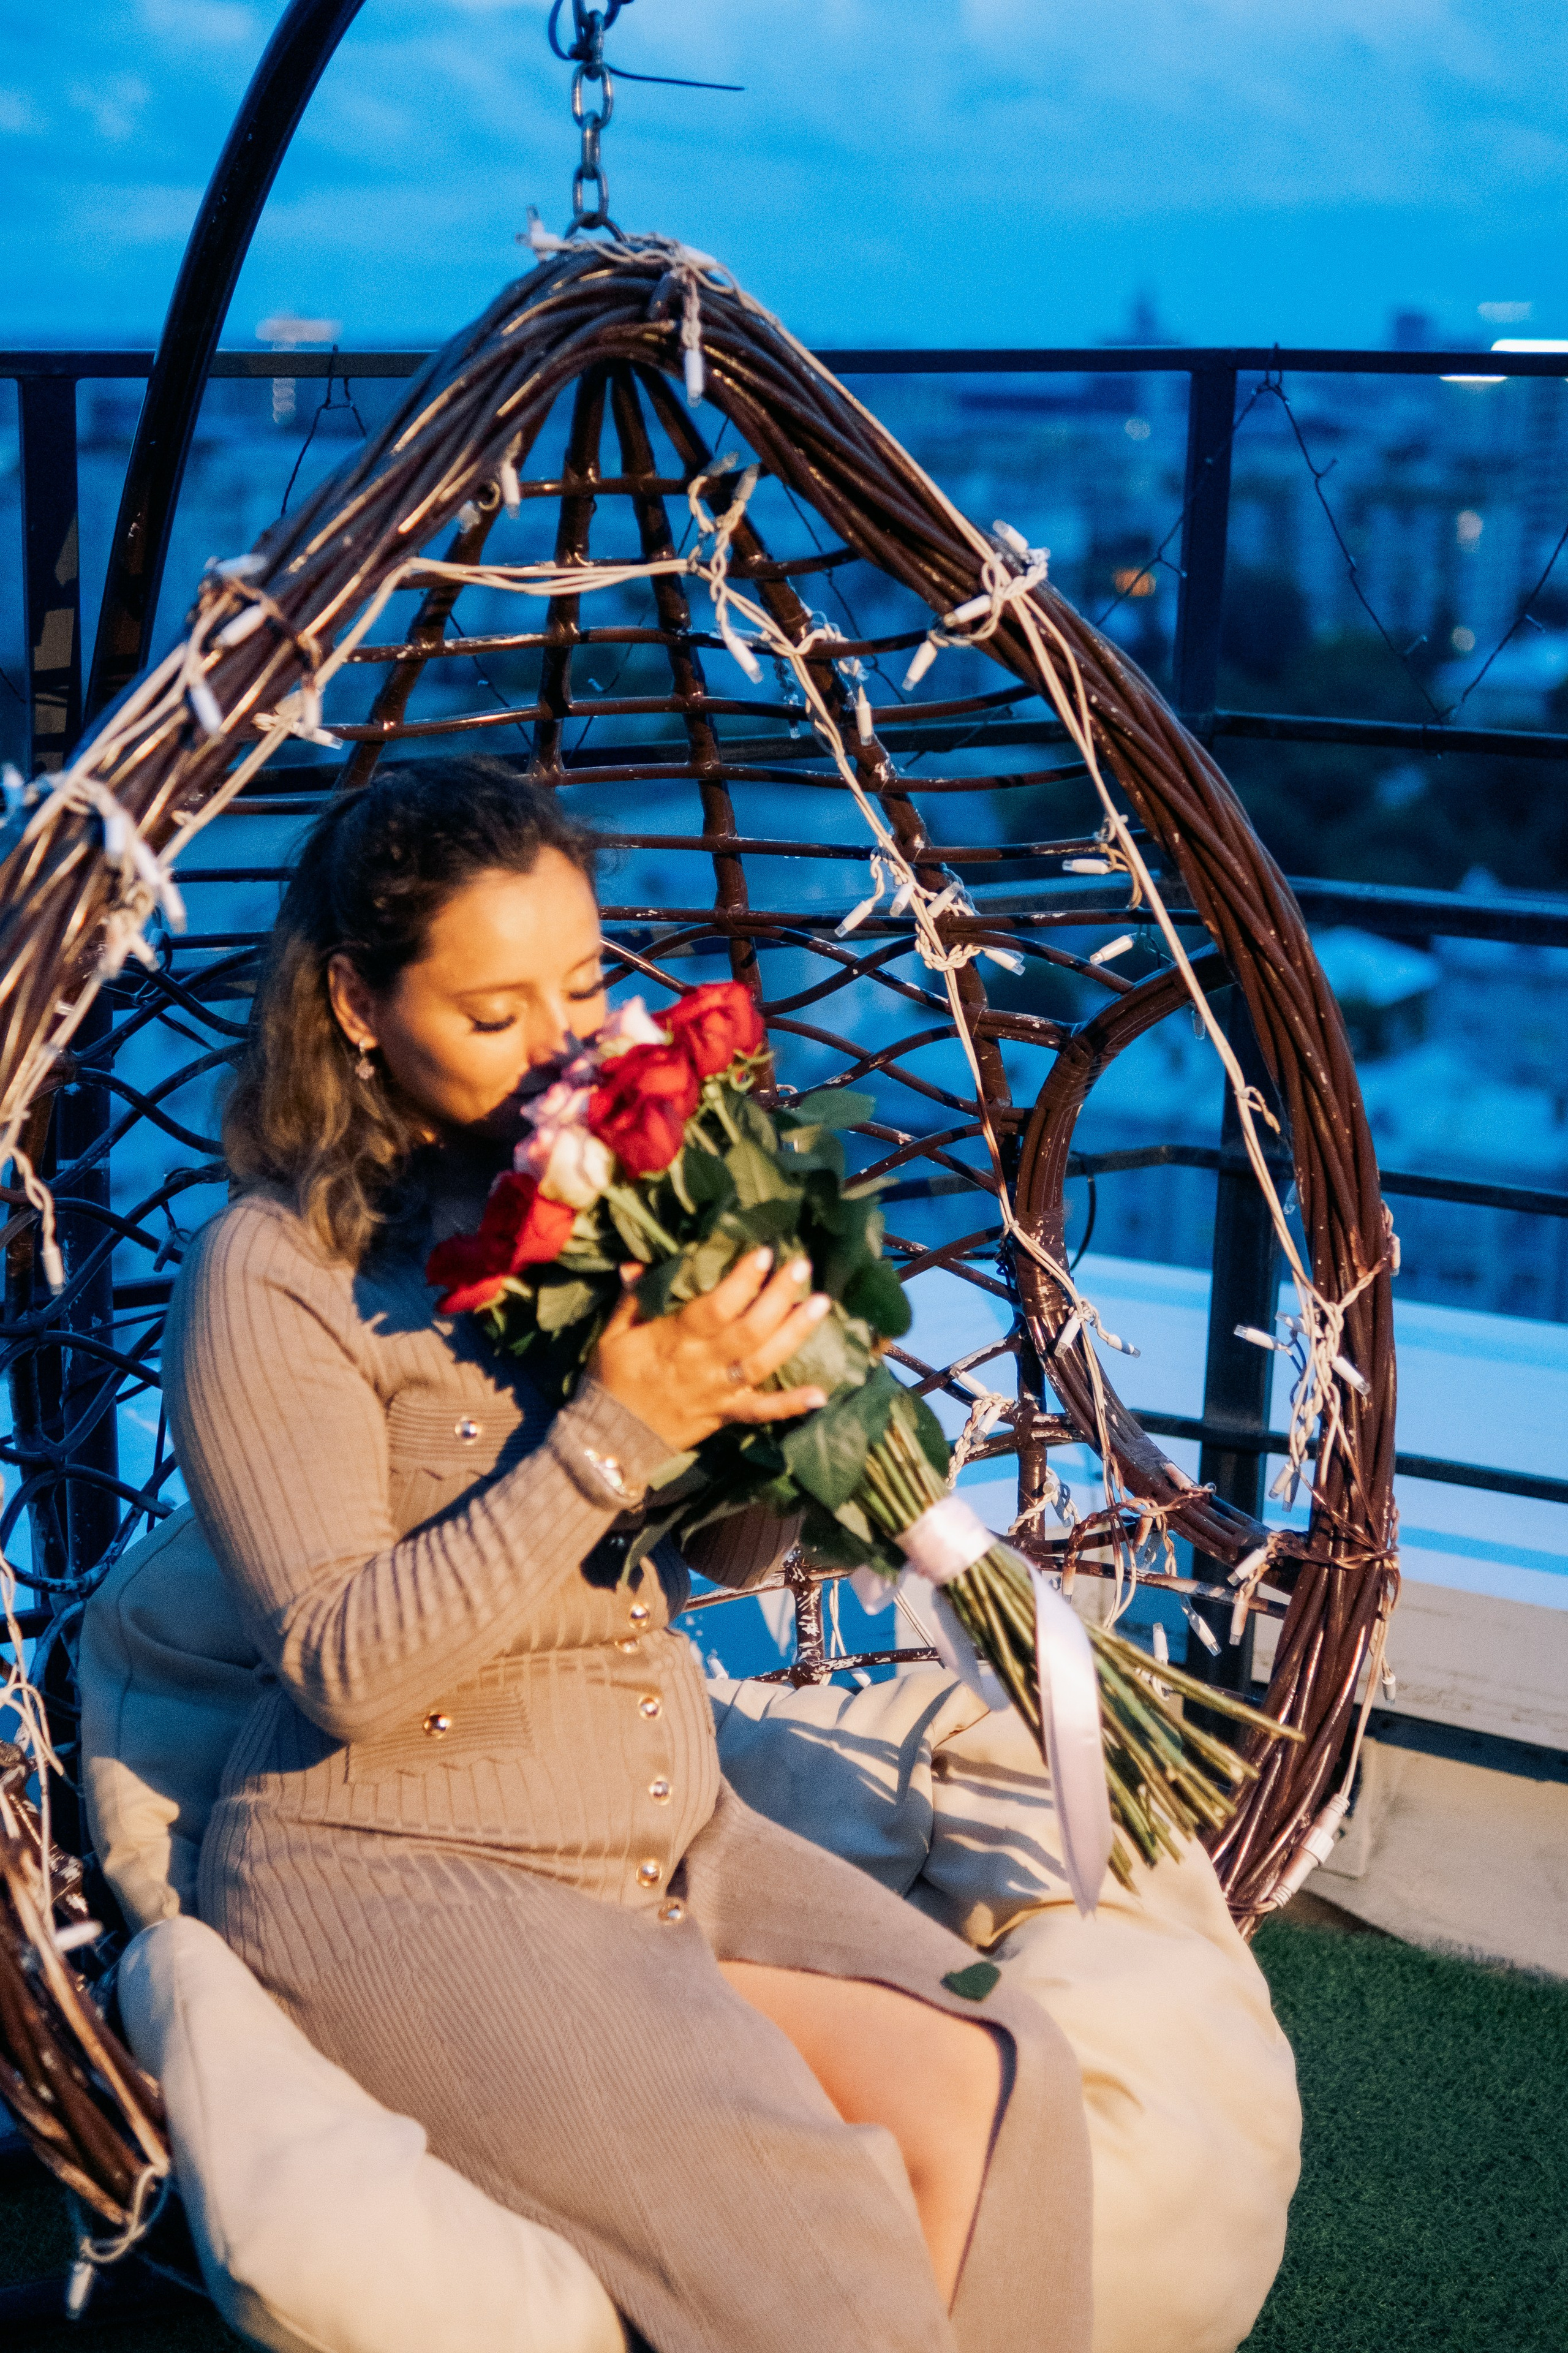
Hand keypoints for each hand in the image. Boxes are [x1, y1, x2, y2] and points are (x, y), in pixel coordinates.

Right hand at [589, 1247, 832, 1451]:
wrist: (609, 1439)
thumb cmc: (612, 1378)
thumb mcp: (613, 1333)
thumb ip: (632, 1297)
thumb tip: (637, 1261)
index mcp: (674, 1340)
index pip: (714, 1307)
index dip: (741, 1281)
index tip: (763, 1254)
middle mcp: (702, 1365)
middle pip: (748, 1329)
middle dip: (778, 1297)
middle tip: (802, 1267)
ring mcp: (719, 1392)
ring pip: (763, 1362)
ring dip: (794, 1334)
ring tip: (820, 1304)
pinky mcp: (726, 1415)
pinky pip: (762, 1412)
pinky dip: (791, 1405)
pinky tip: (822, 1393)